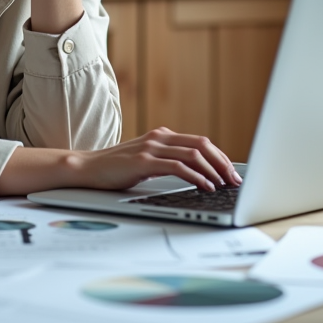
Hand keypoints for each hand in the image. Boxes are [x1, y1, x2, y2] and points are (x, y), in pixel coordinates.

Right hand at [75, 127, 241, 191]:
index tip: (232, 172)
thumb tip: (194, 174)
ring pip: (193, 154)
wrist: (87, 168)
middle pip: (202, 145)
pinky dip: (196, 176)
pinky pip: (178, 167)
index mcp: (162, 136)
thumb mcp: (146, 160)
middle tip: (235, 180)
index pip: (200, 142)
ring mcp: (151, 148)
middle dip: (222, 163)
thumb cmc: (116, 168)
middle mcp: (159, 137)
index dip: (220, 157)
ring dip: (213, 171)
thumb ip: (167, 161)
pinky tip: (204, 187)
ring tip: (223, 185)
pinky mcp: (144, 161)